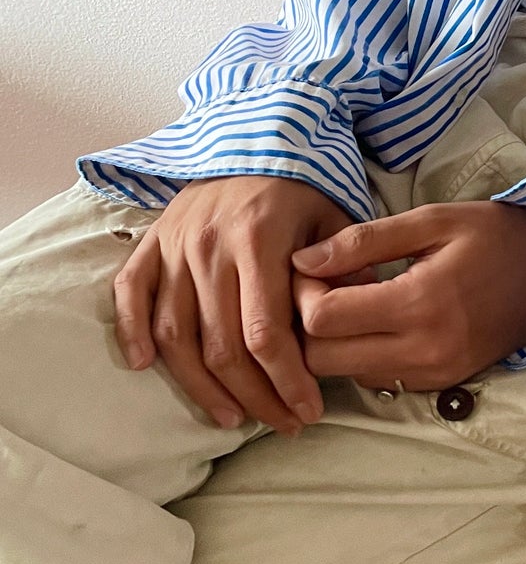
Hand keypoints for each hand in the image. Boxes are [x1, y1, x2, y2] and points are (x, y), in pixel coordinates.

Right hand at [113, 176, 355, 432]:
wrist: (252, 140)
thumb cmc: (300, 189)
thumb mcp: (335, 217)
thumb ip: (345, 266)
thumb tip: (358, 314)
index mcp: (259, 242)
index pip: (265, 332)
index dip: (286, 380)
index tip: (307, 410)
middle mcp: (209, 248)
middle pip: (221, 345)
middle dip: (254, 396)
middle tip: (282, 423)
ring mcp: (174, 247)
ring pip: (175, 334)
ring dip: (200, 385)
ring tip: (231, 417)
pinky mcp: (151, 244)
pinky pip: (130, 294)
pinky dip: (132, 332)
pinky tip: (146, 367)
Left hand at [290, 201, 525, 390]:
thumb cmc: (495, 237)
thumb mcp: (432, 221)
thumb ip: (363, 240)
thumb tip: (302, 260)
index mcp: (419, 303)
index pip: (322, 320)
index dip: (304, 294)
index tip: (317, 269)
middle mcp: (423, 351)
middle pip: (321, 360)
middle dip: (309, 326)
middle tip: (327, 289)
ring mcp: (432, 374)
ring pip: (345, 375)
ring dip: (335, 344)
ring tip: (356, 304)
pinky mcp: (439, 385)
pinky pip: (377, 379)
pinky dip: (364, 355)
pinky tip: (381, 322)